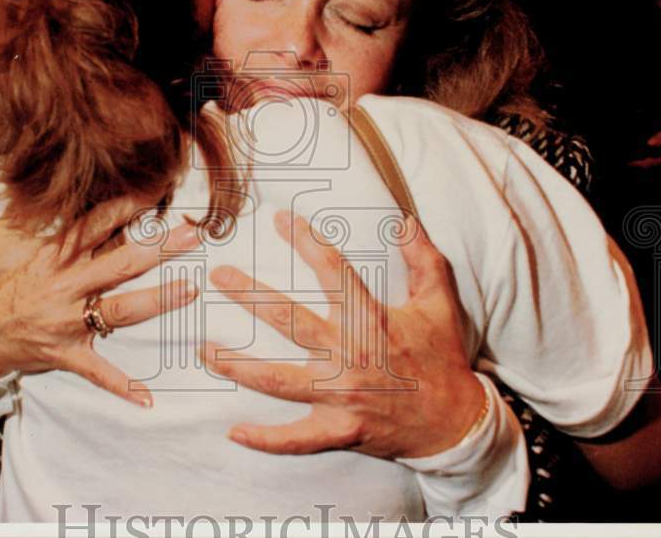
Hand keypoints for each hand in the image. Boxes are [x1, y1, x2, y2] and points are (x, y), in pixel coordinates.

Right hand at [0, 195, 200, 406]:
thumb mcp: (7, 236)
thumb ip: (30, 207)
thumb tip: (44, 176)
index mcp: (56, 254)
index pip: (97, 223)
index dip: (129, 205)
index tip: (161, 190)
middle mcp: (65, 284)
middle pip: (119, 263)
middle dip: (159, 248)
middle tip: (194, 234)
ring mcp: (66, 321)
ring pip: (118, 309)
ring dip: (156, 301)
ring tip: (190, 290)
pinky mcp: (64, 353)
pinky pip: (97, 371)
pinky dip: (120, 386)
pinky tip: (147, 398)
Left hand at [201, 211, 484, 458]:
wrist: (456, 423)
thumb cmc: (443, 358)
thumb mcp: (440, 302)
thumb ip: (423, 258)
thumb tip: (404, 221)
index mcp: (372, 321)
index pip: (333, 271)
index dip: (306, 240)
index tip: (280, 219)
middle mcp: (350, 356)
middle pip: (289, 321)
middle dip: (250, 296)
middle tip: (218, 275)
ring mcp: (341, 397)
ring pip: (278, 381)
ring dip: (238, 366)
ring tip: (203, 350)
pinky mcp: (340, 431)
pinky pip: (295, 441)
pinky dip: (265, 440)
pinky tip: (234, 432)